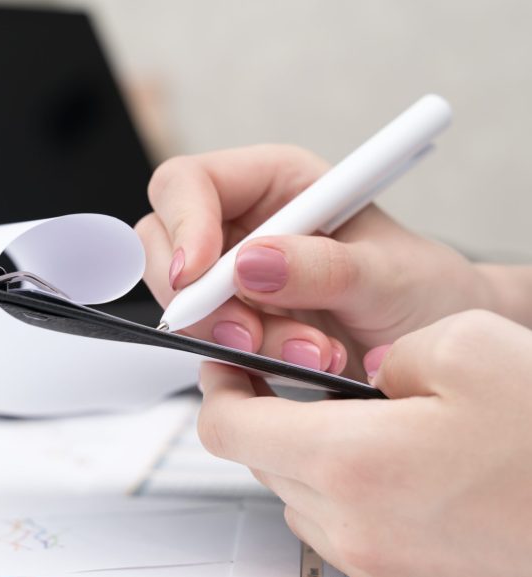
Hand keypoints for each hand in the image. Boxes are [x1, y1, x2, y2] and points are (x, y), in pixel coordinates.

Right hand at [135, 145, 493, 377]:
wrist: (434, 344)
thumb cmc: (421, 289)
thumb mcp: (388, 272)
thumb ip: (324, 266)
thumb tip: (248, 265)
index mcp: (274, 185)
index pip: (188, 183)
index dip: (182, 223)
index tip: (199, 275)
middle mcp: (245, 230)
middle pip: (167, 248)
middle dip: (203, 300)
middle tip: (250, 336)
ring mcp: (235, 284)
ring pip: (186, 308)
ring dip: (238, 340)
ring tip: (315, 355)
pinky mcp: (239, 328)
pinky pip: (209, 346)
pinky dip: (246, 364)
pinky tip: (304, 368)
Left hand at [197, 309, 531, 576]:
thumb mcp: (468, 348)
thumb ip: (386, 352)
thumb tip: (362, 376)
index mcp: (353, 463)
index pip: (228, 428)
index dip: (218, 387)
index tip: (227, 365)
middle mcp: (355, 527)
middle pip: (260, 461)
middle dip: (265, 415)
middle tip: (292, 383)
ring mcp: (379, 568)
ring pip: (297, 496)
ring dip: (306, 455)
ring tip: (357, 424)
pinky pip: (342, 529)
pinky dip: (345, 492)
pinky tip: (396, 466)